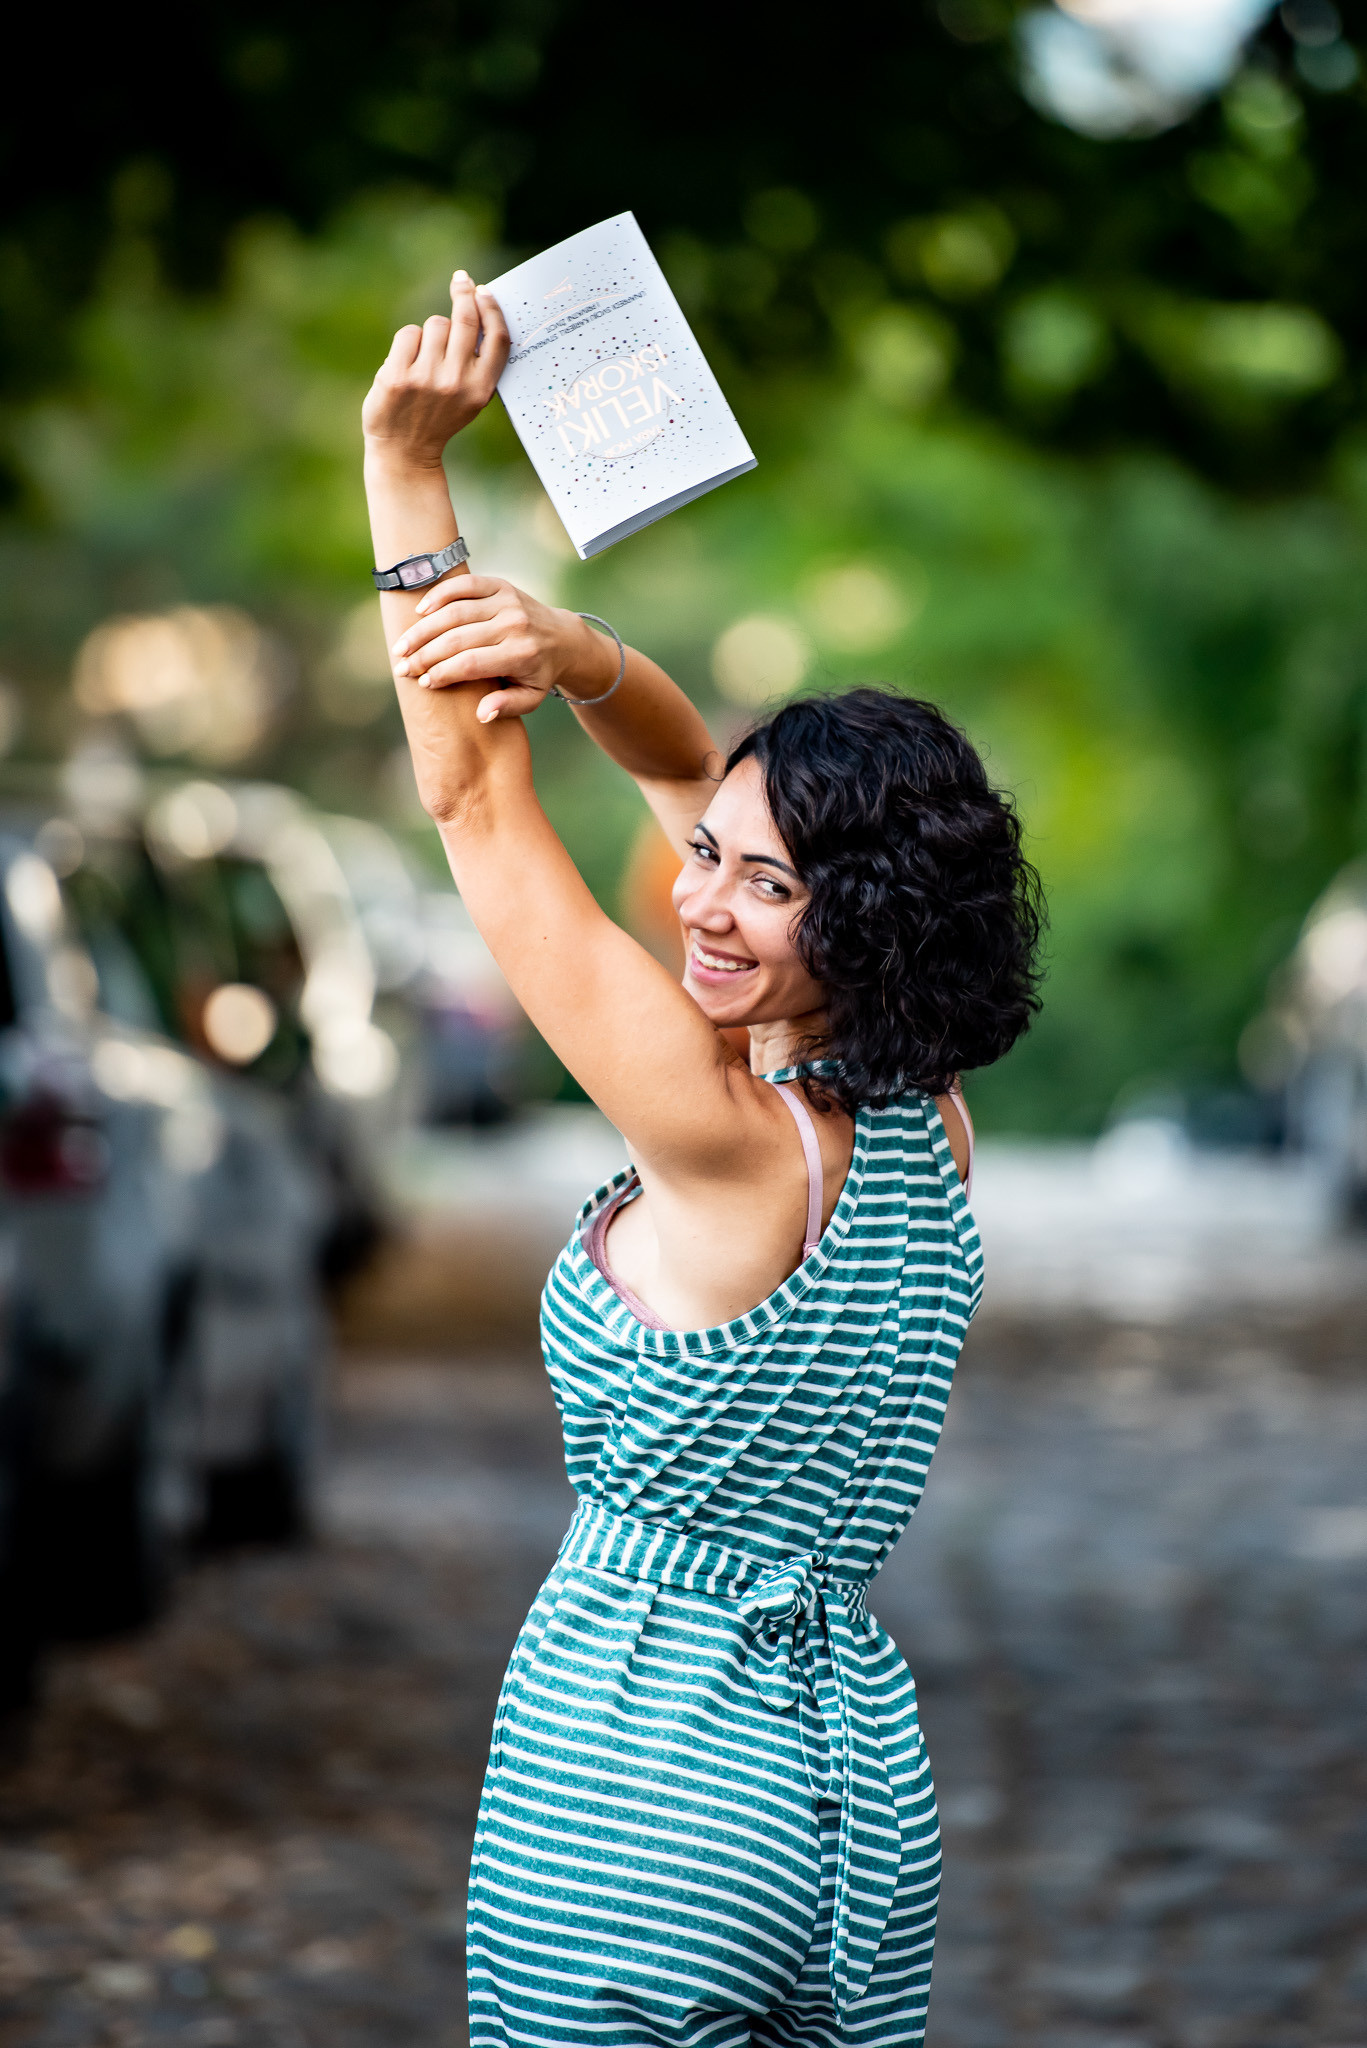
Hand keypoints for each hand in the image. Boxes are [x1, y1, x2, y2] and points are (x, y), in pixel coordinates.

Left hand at [362, 272, 510, 467]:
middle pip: (465, 320)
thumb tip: (480, 310)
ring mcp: (425, 378)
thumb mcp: (470, 398)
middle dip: (464, 293)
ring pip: (434, 324)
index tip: (483, 291)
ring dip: (430, 332)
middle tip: (461, 280)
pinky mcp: (397, 376)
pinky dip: (408, 343)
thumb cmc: (439, 417)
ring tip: (425, 358)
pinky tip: (406, 363)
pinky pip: (408, 334)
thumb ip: (477, 363)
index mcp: (480, 389)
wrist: (405, 452)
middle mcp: (456, 382)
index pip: (496, 338)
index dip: (492, 308)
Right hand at [390, 575, 619, 722]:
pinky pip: (465, 585)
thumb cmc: (539, 673)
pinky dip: (440, 595)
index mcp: (521, 654)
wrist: (563, 638)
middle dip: (424, 654)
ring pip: (455, 612)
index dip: (442, 673)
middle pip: (457, 638)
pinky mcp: (501, 585)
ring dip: (423, 629)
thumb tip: (481, 715)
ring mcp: (507, 601)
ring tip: (402, 645)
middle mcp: (514, 625)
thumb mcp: (531, 697)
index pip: (471, 664)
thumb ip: (508, 706)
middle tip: (402, 667)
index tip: (422, 683)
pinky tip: (421, 611)